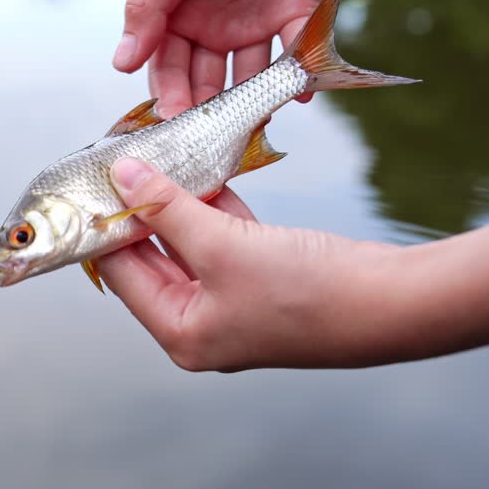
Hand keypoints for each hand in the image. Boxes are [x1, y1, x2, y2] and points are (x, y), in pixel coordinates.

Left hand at [97, 159, 488, 371]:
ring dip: (177, 202)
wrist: (396, 303)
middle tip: (122, 160)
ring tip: (155, 156)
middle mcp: (200, 325)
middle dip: (139, 209)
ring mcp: (233, 305)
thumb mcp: (223, 245)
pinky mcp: (263, 281)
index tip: (92, 180)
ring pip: (188, 244)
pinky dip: (214, 207)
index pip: (121, 273)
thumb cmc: (307, 289)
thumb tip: (124, 175)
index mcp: (180, 333)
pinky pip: (224, 240)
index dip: (105, 225)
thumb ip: (169, 208)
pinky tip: (202, 170)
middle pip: (151, 259)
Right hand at [113, 0, 345, 116]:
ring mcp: (256, 18)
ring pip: (251, 74)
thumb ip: (149, 5)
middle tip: (210, 139)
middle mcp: (214, 22)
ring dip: (251, 101)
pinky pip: (297, 50)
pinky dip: (298, 76)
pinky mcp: (298, 8)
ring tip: (252, 124)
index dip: (168, 95)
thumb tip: (121, 63)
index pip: (166, 66)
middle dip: (207, 111)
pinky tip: (296, 95)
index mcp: (178, 10)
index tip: (172, 123)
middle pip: (205, 79)